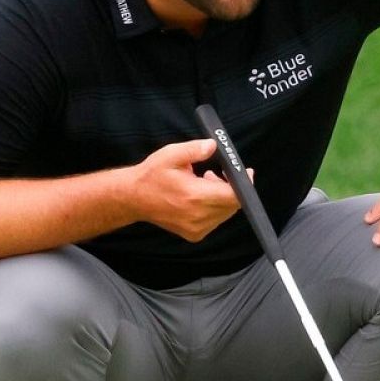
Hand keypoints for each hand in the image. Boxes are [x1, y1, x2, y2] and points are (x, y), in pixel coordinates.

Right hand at [127, 139, 245, 241]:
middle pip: (232, 205)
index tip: (245, 172)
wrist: (134, 198)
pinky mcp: (194, 234)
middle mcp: (197, 216)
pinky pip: (215, 220)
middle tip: (217, 174)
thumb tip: (213, 145)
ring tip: (205, 183)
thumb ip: (194, 149)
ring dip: (222, 197)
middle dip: (231, 188)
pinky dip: (214, 208)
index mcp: (194, 196)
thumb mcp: (170, 155)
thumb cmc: (152, 175)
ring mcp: (196, 228)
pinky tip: (200, 197)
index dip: (243, 184)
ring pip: (225, 213)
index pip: (233, 196)